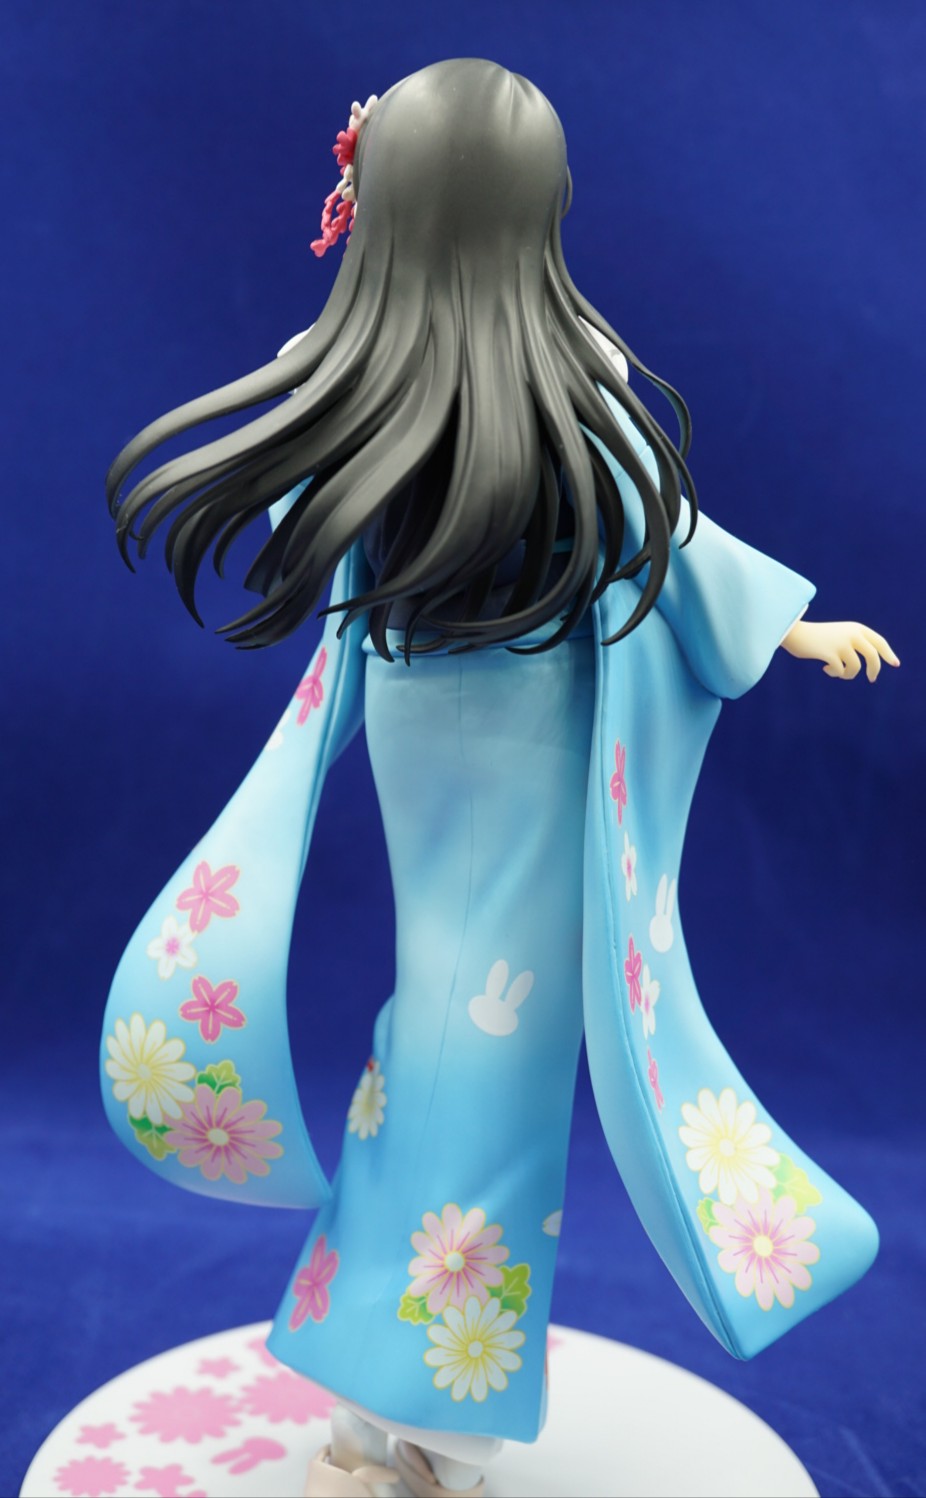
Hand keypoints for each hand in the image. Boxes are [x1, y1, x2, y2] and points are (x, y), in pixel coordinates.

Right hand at [780, 619, 899, 680]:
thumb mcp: (840, 635)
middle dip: (874, 670)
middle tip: (872, 679)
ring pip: (855, 667)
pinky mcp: (829, 653)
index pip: (879, 641)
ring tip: (839, 672)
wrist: (795, 633)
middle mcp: (851, 634)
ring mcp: (841, 644)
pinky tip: (826, 669)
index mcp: (856, 628)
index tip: (895, 664)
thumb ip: (854, 644)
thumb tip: (871, 665)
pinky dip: (835, 673)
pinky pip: (840, 671)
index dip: (888, 654)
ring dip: (848, 674)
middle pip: (872, 656)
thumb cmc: (817, 636)